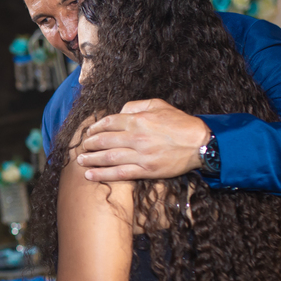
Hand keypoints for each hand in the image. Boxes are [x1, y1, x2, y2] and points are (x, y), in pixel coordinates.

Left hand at [78, 98, 209, 181]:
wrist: (200, 143)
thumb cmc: (180, 123)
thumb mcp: (158, 105)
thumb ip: (136, 106)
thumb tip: (119, 111)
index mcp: (138, 120)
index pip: (109, 123)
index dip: (95, 128)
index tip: (89, 132)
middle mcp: (136, 137)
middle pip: (105, 140)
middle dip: (90, 144)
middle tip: (82, 147)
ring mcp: (141, 155)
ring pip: (109, 158)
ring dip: (91, 159)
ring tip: (80, 160)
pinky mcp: (146, 171)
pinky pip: (120, 173)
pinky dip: (103, 174)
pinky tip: (90, 175)